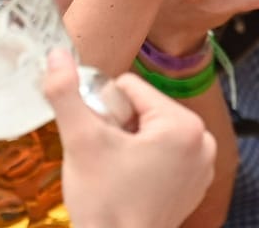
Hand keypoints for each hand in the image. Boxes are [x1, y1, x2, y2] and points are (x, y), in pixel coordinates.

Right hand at [44, 50, 215, 227]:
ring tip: (117, 174)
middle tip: (106, 160)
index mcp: (183, 124)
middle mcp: (202, 141)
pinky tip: (130, 184)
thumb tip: (56, 54)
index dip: (104, 110)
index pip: (131, 88)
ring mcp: (202, 166)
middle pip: (144, 109)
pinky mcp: (195, 185)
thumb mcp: (80, 142)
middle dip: (119, 128)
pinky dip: (145, 163)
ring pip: (152, 131)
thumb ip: (65, 94)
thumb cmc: (104, 204)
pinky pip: (165, 155)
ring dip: (130, 145)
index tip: (99, 140)